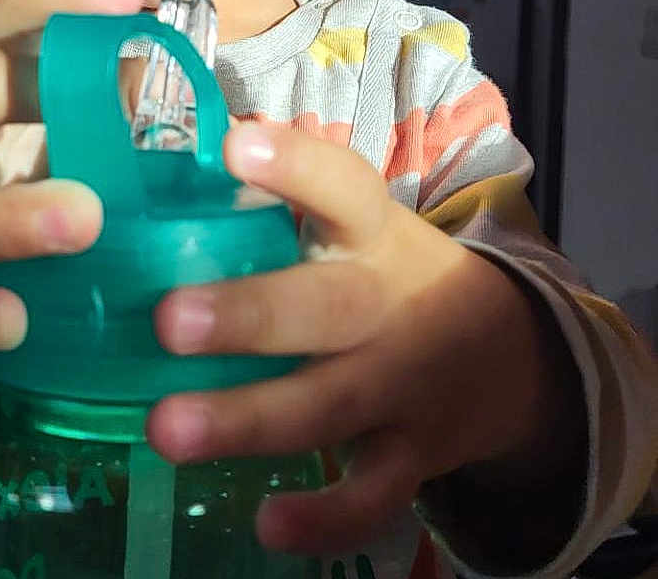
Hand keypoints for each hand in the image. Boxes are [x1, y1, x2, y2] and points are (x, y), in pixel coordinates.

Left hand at [147, 123, 580, 553]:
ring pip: (329, 404)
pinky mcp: (413, 454)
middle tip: (171, 320)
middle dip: (253, 315)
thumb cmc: (393, 276)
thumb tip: (181, 165)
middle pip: (326, 306)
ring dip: (250, 420)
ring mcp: (404, 385)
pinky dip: (325, 518)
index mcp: (375, 235)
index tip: (234, 146)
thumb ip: (289, 207)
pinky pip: (371, 494)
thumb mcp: (362, 229)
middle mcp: (390, 304)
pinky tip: (265, 525)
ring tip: (168, 429)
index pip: (342, 186)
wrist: (504, 352)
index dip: (294, 167)